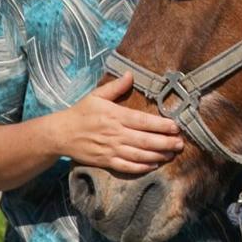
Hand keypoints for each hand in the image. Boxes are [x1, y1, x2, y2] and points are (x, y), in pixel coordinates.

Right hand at [53, 72, 183, 173]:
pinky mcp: (106, 161)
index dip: (161, 125)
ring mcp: (110, 149)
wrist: (60, 134)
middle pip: (145, 140)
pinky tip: (154, 165)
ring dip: (158, 156)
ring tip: (172, 154)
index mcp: (115, 115)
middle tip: (181, 144)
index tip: (176, 127)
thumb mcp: (96, 95)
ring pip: (139, 155)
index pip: (143, 121)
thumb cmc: (81, 112)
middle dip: (165, 143)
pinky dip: (141, 167)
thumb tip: (131, 74)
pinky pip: (127, 166)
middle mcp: (115, 133)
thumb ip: (116, 86)